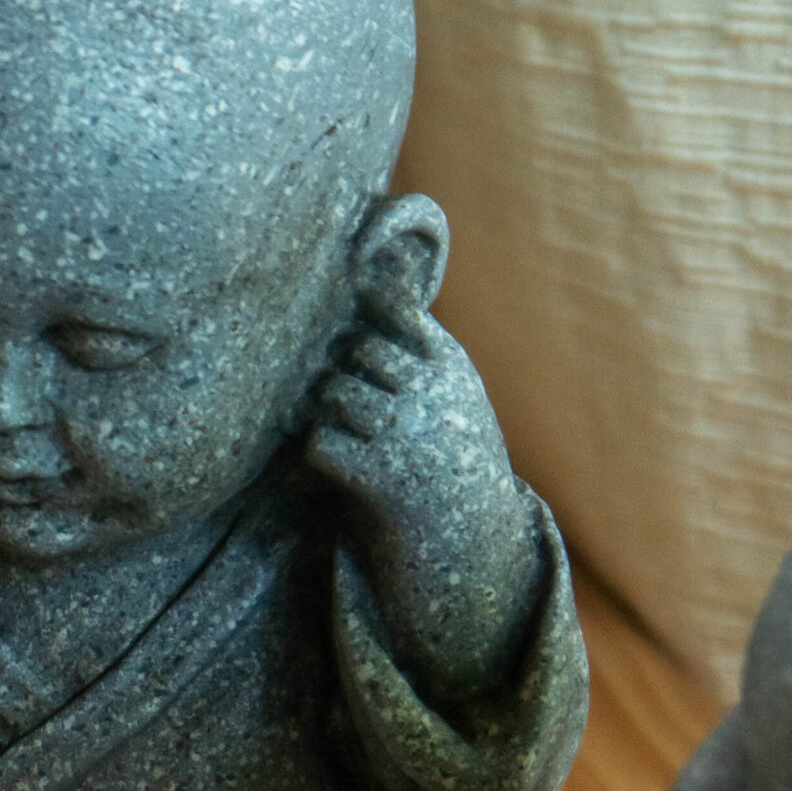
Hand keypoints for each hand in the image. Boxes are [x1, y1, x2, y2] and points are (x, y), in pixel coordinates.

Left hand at [307, 201, 539, 700]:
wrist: (470, 533)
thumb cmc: (448, 442)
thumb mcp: (450, 383)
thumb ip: (414, 332)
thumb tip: (379, 257)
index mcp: (450, 365)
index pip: (395, 309)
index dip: (363, 303)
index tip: (345, 301)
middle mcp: (430, 397)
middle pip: (353, 352)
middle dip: (341, 368)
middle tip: (353, 393)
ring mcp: (404, 437)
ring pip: (332, 394)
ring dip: (328, 409)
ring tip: (352, 428)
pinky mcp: (377, 479)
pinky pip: (321, 443)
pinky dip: (321, 449)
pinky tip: (343, 460)